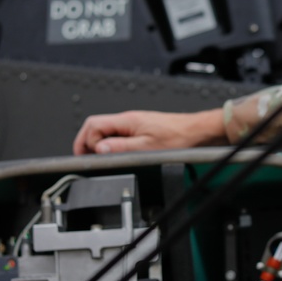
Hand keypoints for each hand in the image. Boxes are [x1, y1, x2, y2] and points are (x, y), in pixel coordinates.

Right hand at [72, 109, 227, 154]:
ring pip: (107, 132)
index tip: (86, 156)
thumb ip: (120, 148)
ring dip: (100, 145)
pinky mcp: (140, 130)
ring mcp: (133, 125)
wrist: (196, 132)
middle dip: (87, 142)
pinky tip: (116, 155)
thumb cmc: (177, 137)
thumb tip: (99, 149)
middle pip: (96, 127)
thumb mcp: (147, 148)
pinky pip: (118, 136)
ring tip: (101, 159)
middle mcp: (127, 120)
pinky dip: (112, 145)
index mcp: (126, 121)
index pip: (93, 124)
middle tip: (87, 158)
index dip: (85, 140)